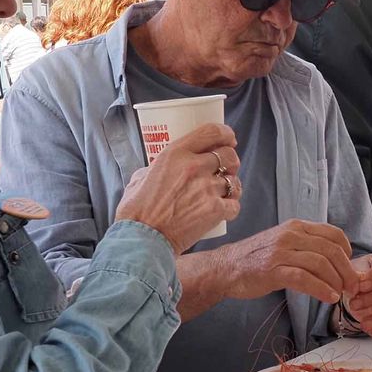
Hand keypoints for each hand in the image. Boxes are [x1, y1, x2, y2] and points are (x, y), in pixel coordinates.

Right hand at [115, 123, 240, 252]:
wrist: (141, 239)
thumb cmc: (136, 211)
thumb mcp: (140, 178)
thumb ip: (155, 169)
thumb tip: (160, 169)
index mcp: (175, 153)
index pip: (211, 132)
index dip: (226, 133)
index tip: (229, 139)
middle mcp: (194, 167)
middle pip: (229, 155)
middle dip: (231, 162)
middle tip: (226, 170)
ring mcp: (206, 188)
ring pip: (234, 181)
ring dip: (232, 187)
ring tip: (223, 194)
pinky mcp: (215, 210)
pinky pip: (235, 205)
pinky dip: (231, 208)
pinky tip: (223, 211)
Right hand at [221, 219, 358, 304]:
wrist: (225, 267)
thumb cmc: (257, 258)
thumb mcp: (284, 243)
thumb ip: (307, 247)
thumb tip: (336, 261)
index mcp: (296, 226)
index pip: (333, 233)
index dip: (348, 252)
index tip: (349, 268)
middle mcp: (290, 235)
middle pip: (331, 250)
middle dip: (346, 271)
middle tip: (352, 287)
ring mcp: (281, 251)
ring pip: (320, 263)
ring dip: (336, 281)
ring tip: (340, 294)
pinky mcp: (273, 270)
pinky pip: (304, 278)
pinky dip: (320, 289)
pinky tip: (328, 297)